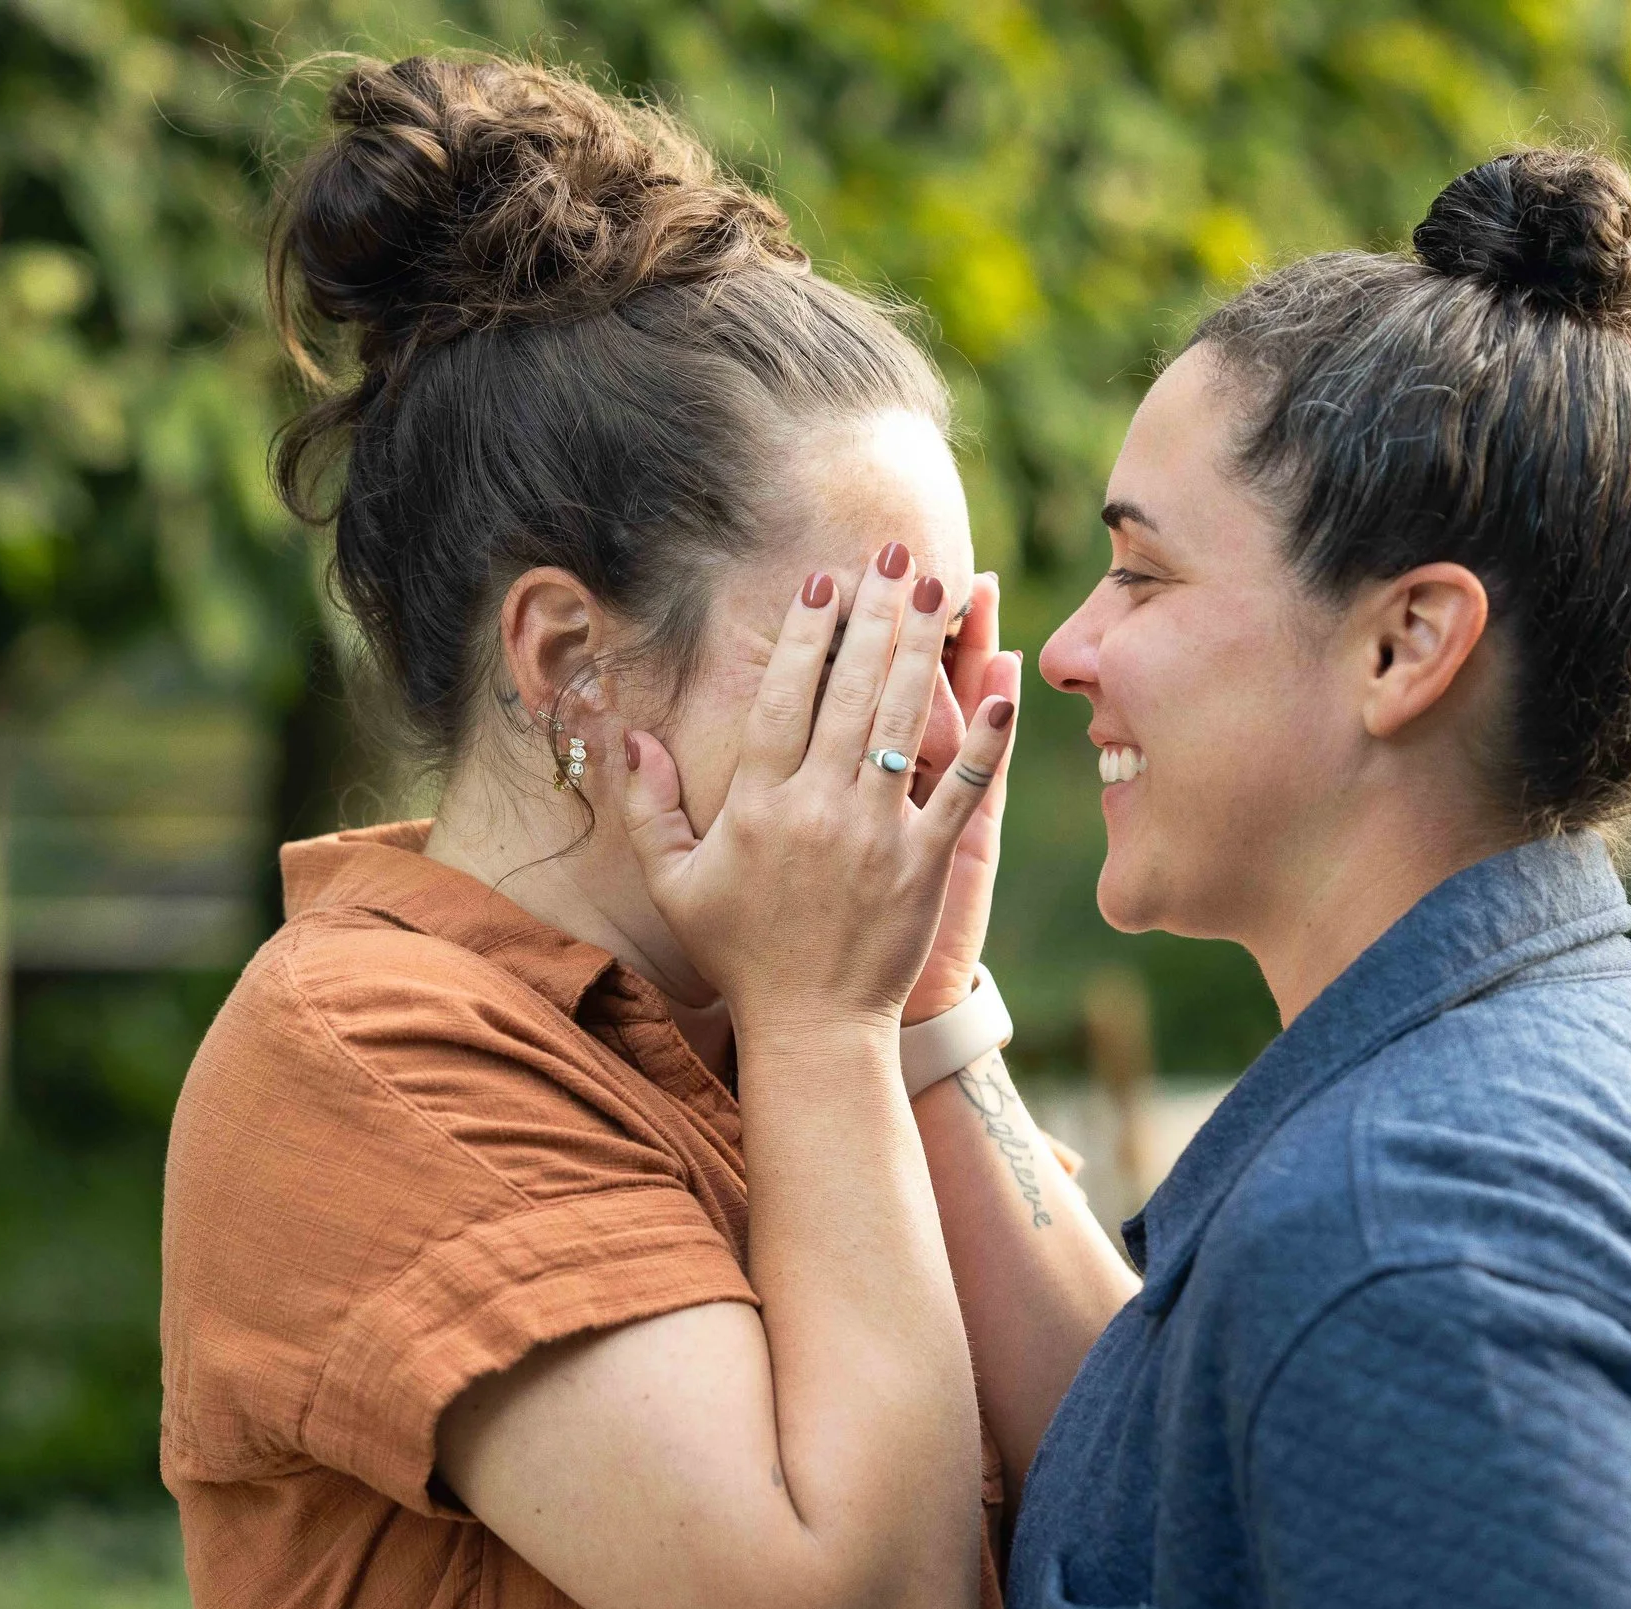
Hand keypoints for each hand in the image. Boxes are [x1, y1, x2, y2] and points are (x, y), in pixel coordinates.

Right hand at [623, 545, 1019, 1037]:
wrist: (812, 1030)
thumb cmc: (741, 955)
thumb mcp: (676, 883)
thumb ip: (647, 807)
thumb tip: (627, 735)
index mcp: (757, 806)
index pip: (784, 699)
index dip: (805, 635)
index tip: (822, 582)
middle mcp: (817, 809)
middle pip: (849, 692)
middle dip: (874, 615)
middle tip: (894, 555)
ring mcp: (877, 836)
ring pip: (903, 723)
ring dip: (923, 649)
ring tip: (940, 588)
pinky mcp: (926, 866)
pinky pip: (962, 792)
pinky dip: (985, 740)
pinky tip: (1004, 688)